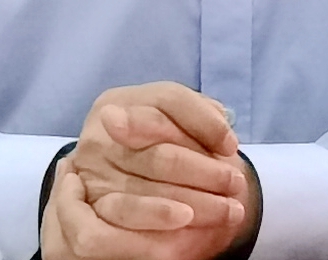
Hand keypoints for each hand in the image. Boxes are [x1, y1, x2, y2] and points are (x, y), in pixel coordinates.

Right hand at [43, 82, 259, 259]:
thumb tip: (222, 123)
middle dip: (205, 172)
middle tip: (235, 184)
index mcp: (119, 102)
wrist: (117, 178)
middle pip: (161, 153)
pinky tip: (188, 228)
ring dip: (194, 205)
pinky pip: (125, 220)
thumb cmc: (159, 147)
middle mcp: (100, 134)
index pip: (169, 100)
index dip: (204, 122)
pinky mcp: (92, 208)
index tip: (230, 145)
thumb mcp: (173, 122)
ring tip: (228, 211)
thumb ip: (195, 114)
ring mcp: (92, 172)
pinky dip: (159, 223)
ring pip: (146, 191)